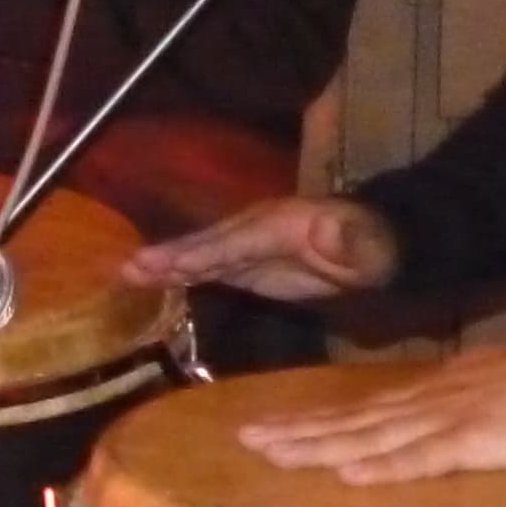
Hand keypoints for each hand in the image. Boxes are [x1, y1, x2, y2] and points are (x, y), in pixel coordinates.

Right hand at [123, 192, 401, 302]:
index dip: (201, 252)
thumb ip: (351, 241)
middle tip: (127, 268)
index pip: (234, 241)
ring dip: (166, 265)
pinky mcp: (249, 265)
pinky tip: (155, 282)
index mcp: (279, 224)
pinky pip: (209, 267)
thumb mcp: (369, 245)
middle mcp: (255, 228)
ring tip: (127, 275)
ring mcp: (249, 246)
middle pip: (207, 244)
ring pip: (202, 254)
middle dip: (169, 256)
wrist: (378, 246)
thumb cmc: (373, 247)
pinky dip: (181, 274)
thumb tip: (334, 234)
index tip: (166, 264)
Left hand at [235, 345, 505, 484]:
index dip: (312, 420)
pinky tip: (349, 474)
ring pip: (371, 436)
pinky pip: (421, 458)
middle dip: (297, 432)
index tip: (268, 427)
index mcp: (429, 390)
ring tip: (276, 456)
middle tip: (247, 441)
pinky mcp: (471, 441)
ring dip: (321, 448)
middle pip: (351, 420)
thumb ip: (444, 403)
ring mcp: (445, 419)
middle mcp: (425, 401)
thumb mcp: (479, 385)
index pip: (358, 408)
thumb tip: (415, 418)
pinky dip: (384, 467)